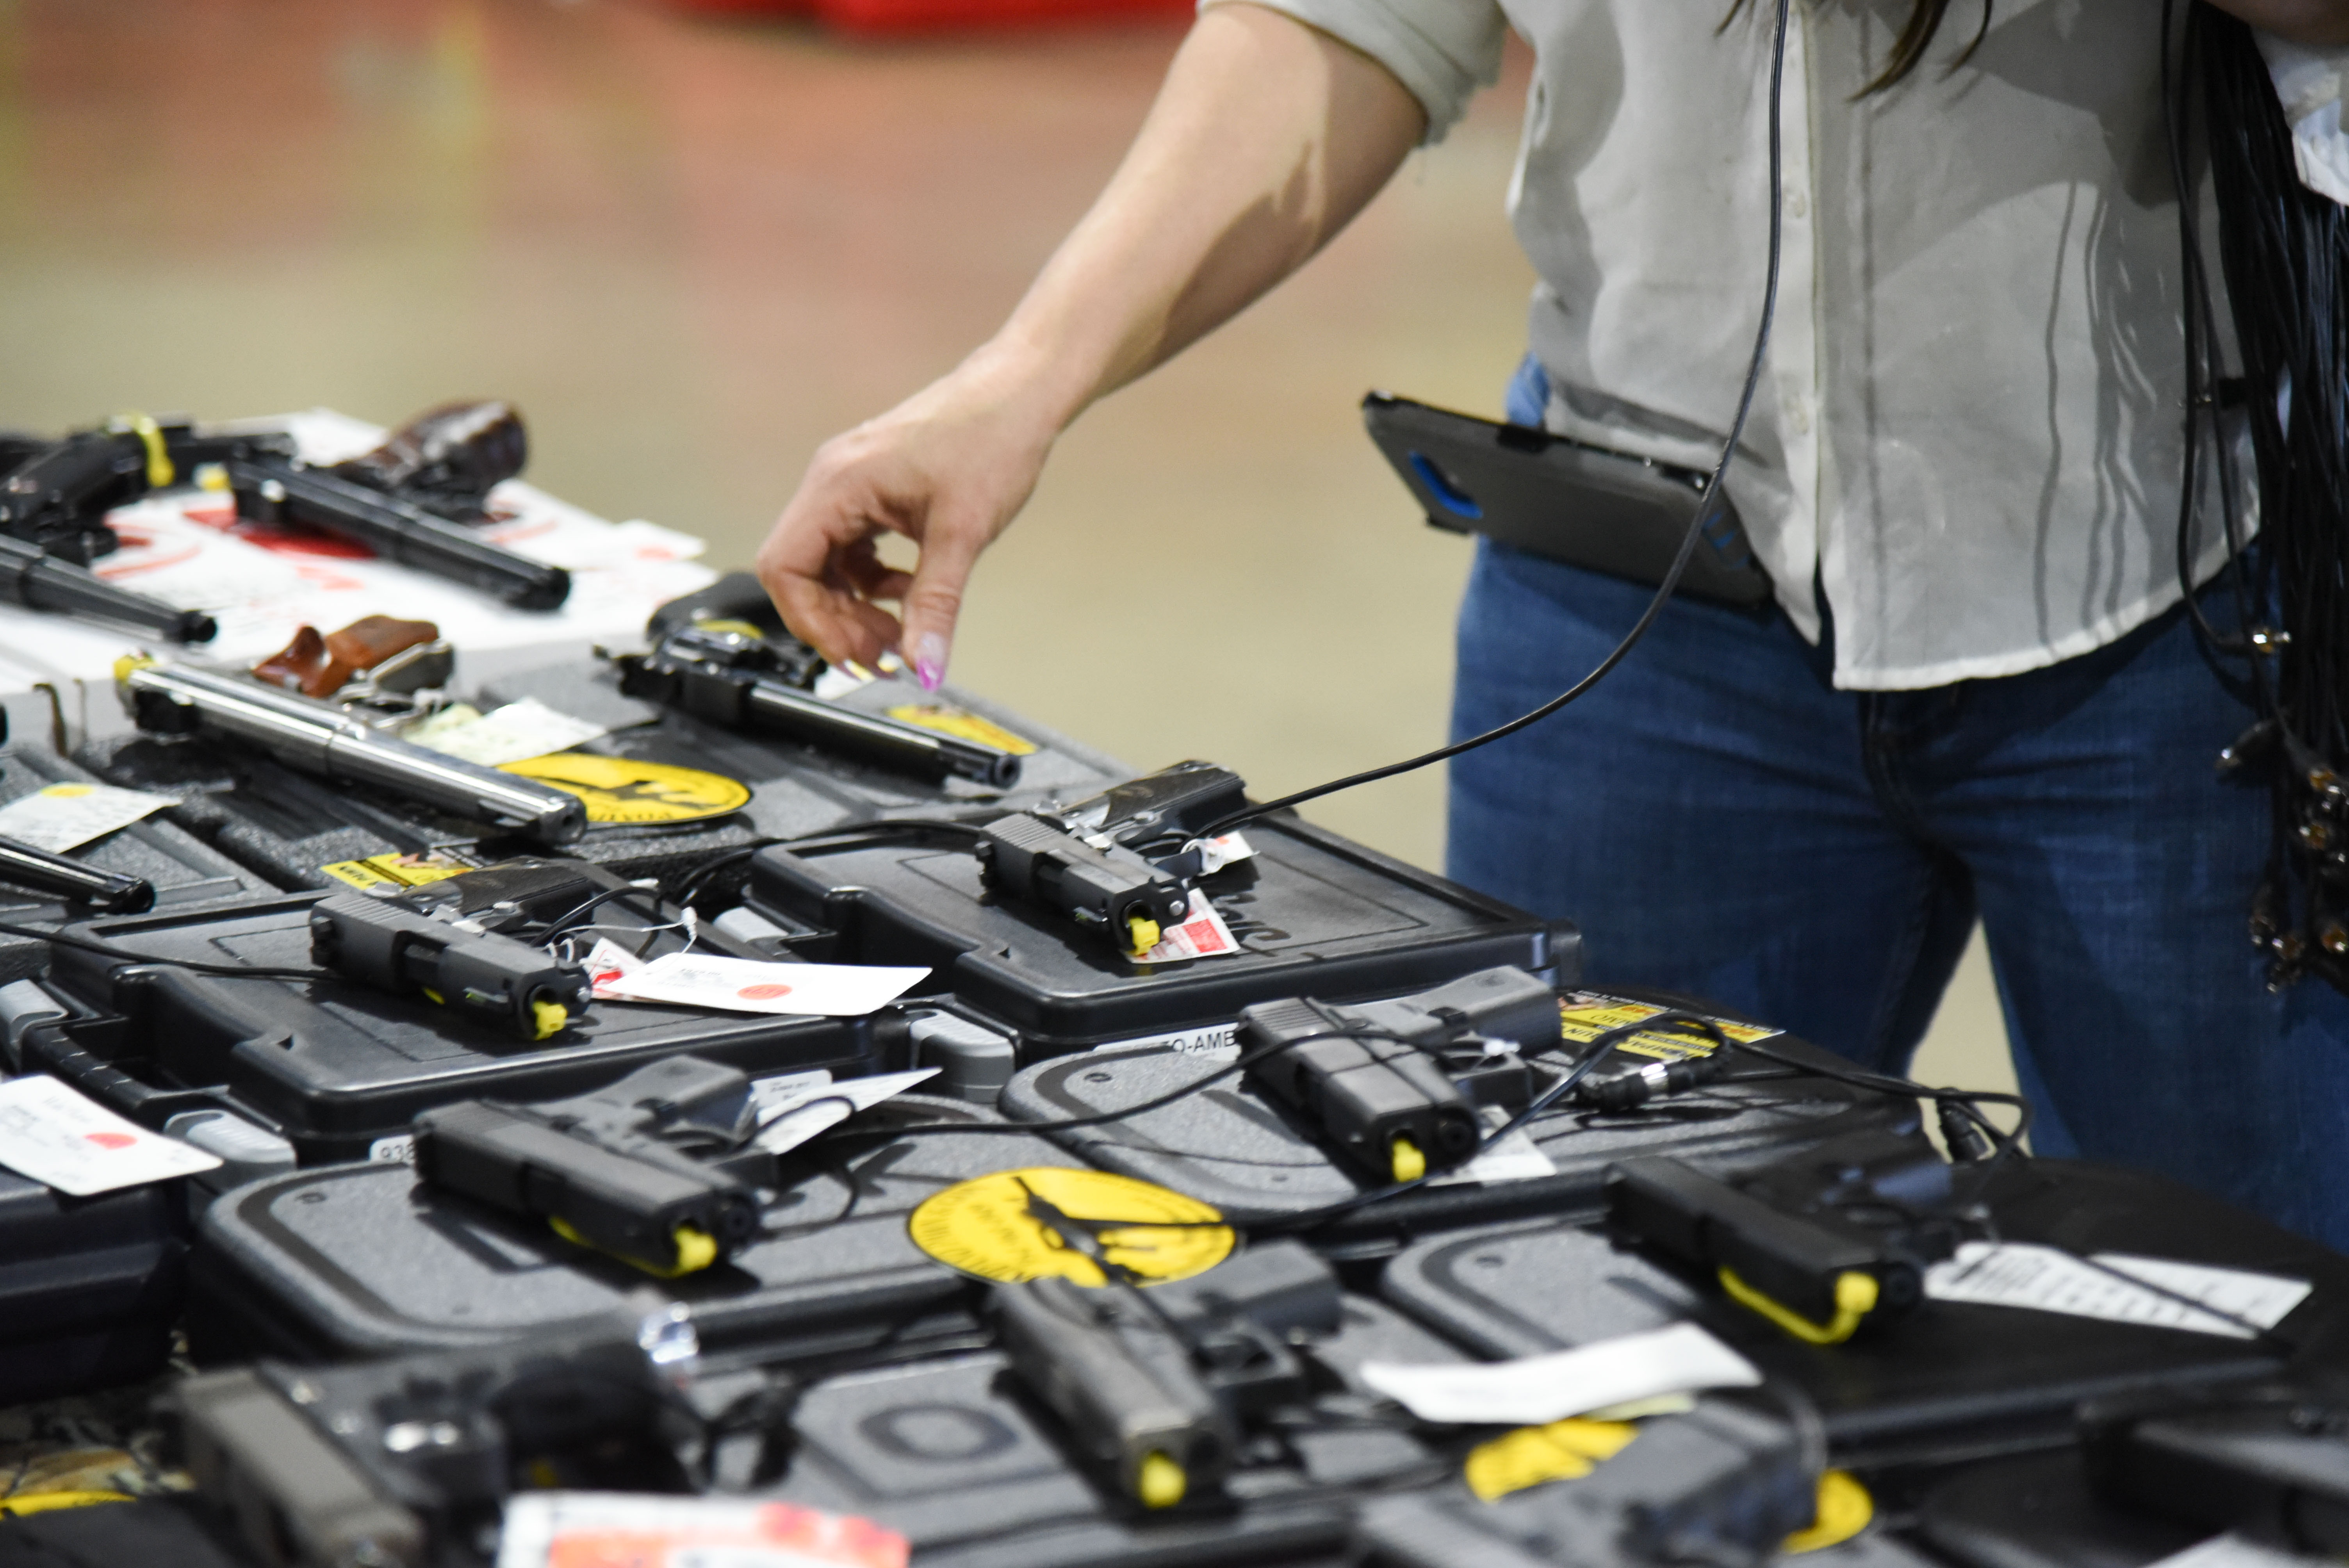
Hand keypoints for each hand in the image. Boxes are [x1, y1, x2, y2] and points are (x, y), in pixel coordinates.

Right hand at [757, 354, 1060, 688]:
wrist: (1021, 395)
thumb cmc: (991, 438)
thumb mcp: (962, 534)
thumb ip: (935, 604)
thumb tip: (923, 664)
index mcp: (837, 484)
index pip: (784, 567)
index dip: (810, 621)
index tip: (852, 655)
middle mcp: (832, 481)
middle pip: (800, 570)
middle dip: (835, 620)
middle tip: (881, 656)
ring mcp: (850, 484)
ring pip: (826, 563)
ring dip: (854, 605)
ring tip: (897, 634)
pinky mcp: (872, 489)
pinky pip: (852, 548)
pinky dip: (872, 580)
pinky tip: (907, 591)